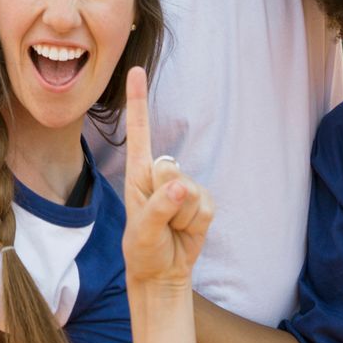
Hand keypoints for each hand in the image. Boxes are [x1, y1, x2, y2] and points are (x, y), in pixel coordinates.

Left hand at [121, 66, 211, 290]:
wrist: (163, 272)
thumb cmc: (143, 248)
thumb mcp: (143, 230)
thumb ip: (160, 207)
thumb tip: (181, 187)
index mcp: (138, 173)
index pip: (140, 131)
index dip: (139, 100)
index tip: (136, 69)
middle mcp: (161, 174)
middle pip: (170, 168)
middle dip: (165, 198)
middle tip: (158, 219)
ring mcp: (185, 187)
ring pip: (190, 192)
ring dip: (180, 217)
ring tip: (170, 228)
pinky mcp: (203, 203)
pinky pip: (206, 207)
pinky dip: (196, 224)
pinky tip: (185, 231)